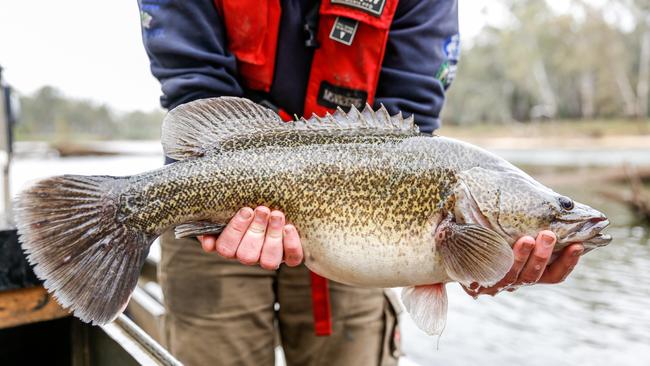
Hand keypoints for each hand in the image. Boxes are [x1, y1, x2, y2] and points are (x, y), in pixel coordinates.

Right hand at [197, 206, 303, 269]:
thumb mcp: (223, 208)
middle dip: (256, 230)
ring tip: (277, 215)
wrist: (267, 203)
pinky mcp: (290, 256)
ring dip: (273, 237)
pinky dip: (292, 245)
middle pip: (247, 255)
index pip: (226, 248)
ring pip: (269, 261)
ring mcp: (269, 257)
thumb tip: (208, 243)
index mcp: (230, 246)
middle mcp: (248, 255)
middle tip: (263, 209)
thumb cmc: (242, 204)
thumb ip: (210, 221)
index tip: (246, 210)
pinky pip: (293, 259)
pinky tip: (289, 227)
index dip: (235, 231)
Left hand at [463, 230, 583, 296]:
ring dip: (521, 258)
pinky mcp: (472, 284)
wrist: (452, 240)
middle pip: (532, 277)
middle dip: (542, 256)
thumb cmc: (490, 229)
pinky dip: (491, 262)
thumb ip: (532, 224)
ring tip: (526, 239)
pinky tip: (494, 249)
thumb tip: (564, 206)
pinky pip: (484, 275)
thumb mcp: (513, 228)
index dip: (567, 263)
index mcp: (527, 273)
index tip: (578, 244)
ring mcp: (492, 285)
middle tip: (548, 235)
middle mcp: (513, 282)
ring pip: (511, 276)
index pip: (554, 276)